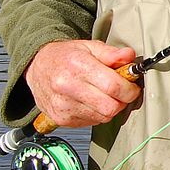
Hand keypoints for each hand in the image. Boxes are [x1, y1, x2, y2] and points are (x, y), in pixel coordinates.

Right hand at [24, 39, 141, 127]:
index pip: (113, 86)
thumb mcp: (89, 47)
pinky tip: (90, 101)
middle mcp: (67, 86)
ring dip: (109, 108)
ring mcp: (62, 105)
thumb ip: (111, 53)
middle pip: (110, 107)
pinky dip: (96, 114)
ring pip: (103, 117)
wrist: (37, 67)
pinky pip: (91, 122)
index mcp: (77, 65)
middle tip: (121, 92)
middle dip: (122, 101)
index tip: (132, 87)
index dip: (130, 90)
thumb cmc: (64, 56)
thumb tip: (129, 56)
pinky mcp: (60, 118)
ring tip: (103, 95)